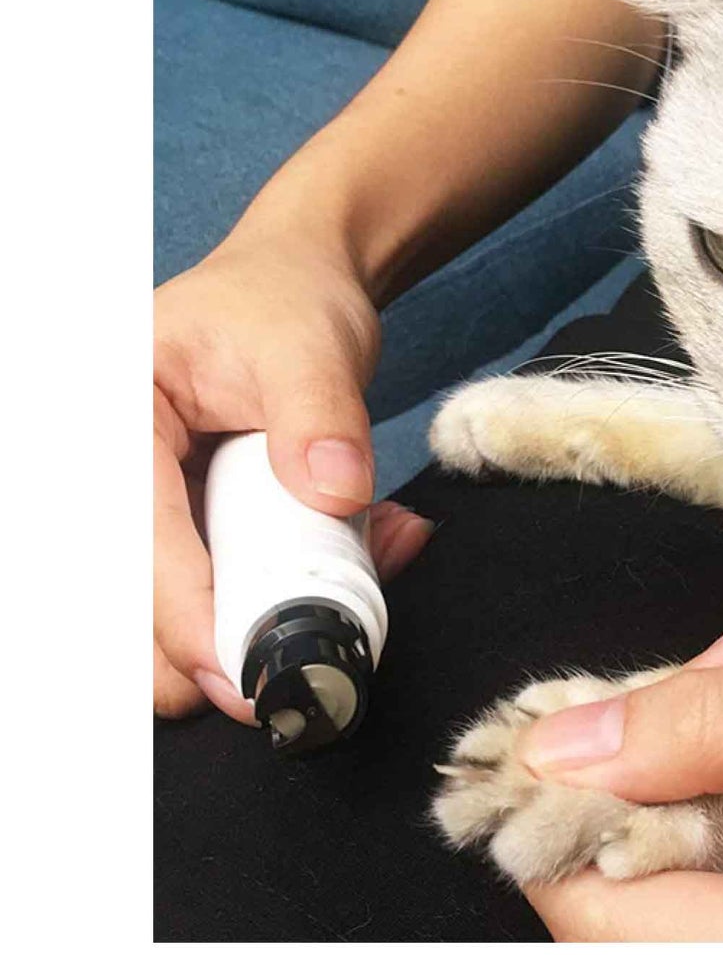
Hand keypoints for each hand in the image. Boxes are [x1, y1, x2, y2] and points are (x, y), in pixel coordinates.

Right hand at [153, 236, 432, 721]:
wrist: (298, 286)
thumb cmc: (284, 301)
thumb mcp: (308, 344)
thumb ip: (320, 416)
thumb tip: (335, 494)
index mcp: (115, 423)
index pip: (134, 539)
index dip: (180, 615)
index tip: (239, 669)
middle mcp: (118, 474)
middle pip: (128, 603)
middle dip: (204, 651)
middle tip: (294, 665)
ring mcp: (154, 507)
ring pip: (177, 612)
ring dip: (267, 619)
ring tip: (367, 570)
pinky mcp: (195, 528)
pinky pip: (234, 586)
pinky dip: (304, 586)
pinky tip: (375, 546)